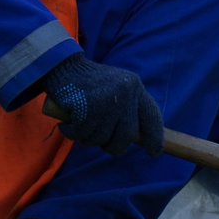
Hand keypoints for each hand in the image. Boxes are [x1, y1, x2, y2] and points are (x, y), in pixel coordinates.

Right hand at [39, 57, 163, 155]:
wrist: (64, 66)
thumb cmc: (90, 84)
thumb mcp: (116, 88)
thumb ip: (129, 109)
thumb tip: (136, 138)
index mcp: (135, 87)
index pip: (151, 116)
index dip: (155, 137)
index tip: (153, 152)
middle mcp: (125, 93)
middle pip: (126, 136)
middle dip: (114, 147)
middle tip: (103, 145)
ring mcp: (107, 100)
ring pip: (101, 138)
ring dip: (88, 138)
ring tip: (81, 124)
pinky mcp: (88, 107)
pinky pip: (81, 134)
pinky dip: (72, 133)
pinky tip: (68, 123)